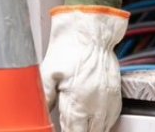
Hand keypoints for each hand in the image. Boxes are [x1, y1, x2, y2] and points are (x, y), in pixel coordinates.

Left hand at [40, 5, 128, 131]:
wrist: (90, 33)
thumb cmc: (70, 48)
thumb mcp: (48, 73)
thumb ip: (44, 97)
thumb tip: (39, 112)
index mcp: (77, 104)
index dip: (66, 131)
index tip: (61, 128)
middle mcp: (95, 107)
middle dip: (78, 131)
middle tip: (69, 124)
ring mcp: (108, 102)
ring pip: (102, 129)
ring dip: (91, 129)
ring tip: (80, 124)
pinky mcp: (115, 95)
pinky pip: (111, 119)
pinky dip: (103, 123)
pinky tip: (94, 119)